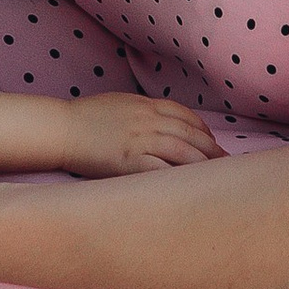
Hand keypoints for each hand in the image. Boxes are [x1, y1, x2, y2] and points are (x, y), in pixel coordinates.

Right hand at [60, 93, 225, 173]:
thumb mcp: (119, 103)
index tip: (213, 142)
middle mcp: (147, 120)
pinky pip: (161, 169)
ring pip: (182, 151)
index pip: (185, 115)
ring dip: (203, 163)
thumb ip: (142, 110)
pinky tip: (190, 185)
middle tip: (226, 163)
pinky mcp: (129, 161)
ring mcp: (139, 140)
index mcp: (145, 105)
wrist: (61, 128)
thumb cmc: (85, 118)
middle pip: (190, 134)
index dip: (204, 130)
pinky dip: (179, 176)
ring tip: (216, 176)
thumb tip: (161, 120)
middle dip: (212, 149)